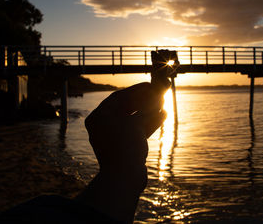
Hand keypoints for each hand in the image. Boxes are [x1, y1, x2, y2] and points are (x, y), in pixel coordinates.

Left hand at [77, 82, 167, 221]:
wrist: (123, 177)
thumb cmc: (125, 145)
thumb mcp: (136, 122)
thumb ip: (147, 108)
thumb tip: (157, 97)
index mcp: (98, 117)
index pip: (118, 97)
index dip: (136, 90)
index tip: (150, 85)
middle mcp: (103, 126)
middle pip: (126, 108)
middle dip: (144, 101)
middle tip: (158, 93)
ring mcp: (114, 138)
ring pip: (133, 120)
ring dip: (149, 112)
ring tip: (163, 104)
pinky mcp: (124, 148)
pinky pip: (136, 131)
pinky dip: (148, 124)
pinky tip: (163, 115)